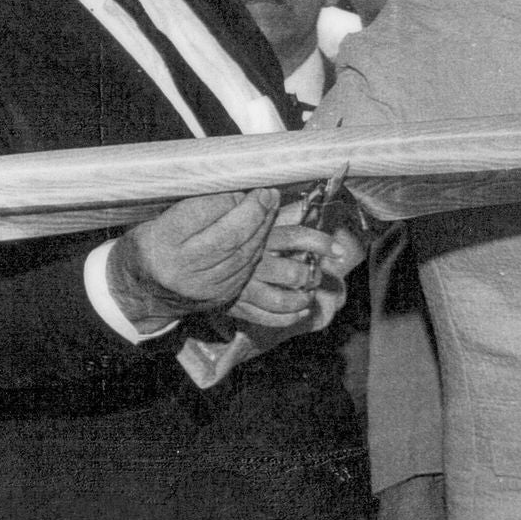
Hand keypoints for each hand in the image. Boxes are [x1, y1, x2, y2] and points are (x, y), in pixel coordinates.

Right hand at [107, 188, 280, 330]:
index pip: (201, 214)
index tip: (241, 185)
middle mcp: (181, 268)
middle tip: (266, 192)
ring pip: (243, 253)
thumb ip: (190, 206)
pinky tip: (263, 229)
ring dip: (263, 226)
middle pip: (229, 236)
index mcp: (160, 242)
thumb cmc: (148, 247)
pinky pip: (247, 268)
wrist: (139, 295)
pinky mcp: (219, 296)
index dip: (227, 198)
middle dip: (254, 211)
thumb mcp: (155, 221)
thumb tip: (232, 185)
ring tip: (270, 204)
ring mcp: (203, 286)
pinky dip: (258, 246)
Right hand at [228, 195, 363, 328]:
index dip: (321, 243)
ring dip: (302, 299)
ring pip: (283, 300)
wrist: (182, 258)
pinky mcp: (236, 305)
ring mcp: (245, 287)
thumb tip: (301, 201)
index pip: (297, 237)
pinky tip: (299, 312)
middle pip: (294, 274)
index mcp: (259, 237)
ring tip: (308, 295)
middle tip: (315, 275)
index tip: (339, 250)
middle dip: (311, 276)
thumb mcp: (244, 215)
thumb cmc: (219, 232)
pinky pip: (266, 317)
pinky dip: (287, 318)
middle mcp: (254, 263)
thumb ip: (273, 212)